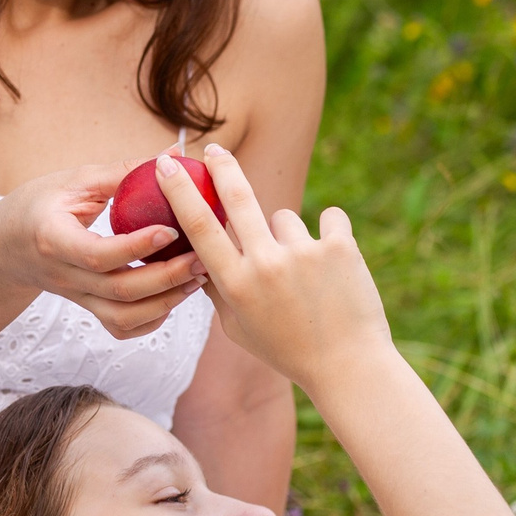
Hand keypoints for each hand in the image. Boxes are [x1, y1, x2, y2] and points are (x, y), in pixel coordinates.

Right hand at [0, 160, 201, 339]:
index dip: (137, 247)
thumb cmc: (40, 204)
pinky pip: (120, 327)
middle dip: (166, 277)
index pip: (98, 254)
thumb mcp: (74, 181)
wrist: (6, 245)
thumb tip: (174, 153)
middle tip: (201, 258)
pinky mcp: (87, 307)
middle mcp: (65, 275)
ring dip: (166, 302)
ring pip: (124, 317)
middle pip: (119, 290)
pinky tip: (174, 297)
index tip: (171, 229)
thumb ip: (123, 171)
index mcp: (54, 239)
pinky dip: (151, 320)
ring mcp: (77, 297)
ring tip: (197, 278)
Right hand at [153, 146, 391, 391]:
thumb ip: (217, 290)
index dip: (180, 191)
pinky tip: (335, 266)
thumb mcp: (239, 329)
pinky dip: (331, 234)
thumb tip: (197, 258)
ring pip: (285, 218)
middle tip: (212, 149)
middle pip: (236, 196)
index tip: (167, 166)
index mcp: (236, 284)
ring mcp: (303, 253)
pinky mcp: (339, 246)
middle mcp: (265, 264)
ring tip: (307, 277)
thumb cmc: (288, 349)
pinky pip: (330, 218)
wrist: (349, 366)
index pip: (199, 226)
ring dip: (290, 238)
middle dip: (221, 166)